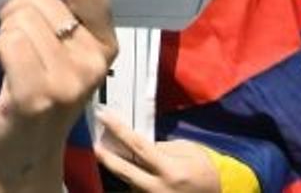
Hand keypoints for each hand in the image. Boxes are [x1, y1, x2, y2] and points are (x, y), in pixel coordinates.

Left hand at [0, 0, 117, 192]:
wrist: (25, 156)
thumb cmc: (37, 91)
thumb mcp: (61, 52)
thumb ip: (60, 14)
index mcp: (105, 44)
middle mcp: (94, 61)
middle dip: (18, 9)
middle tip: (18, 38)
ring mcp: (68, 80)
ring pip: (20, 17)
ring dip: (6, 32)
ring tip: (15, 60)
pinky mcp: (38, 94)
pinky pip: (8, 40)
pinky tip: (5, 70)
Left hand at [95, 110, 219, 192]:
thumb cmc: (206, 169)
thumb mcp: (187, 151)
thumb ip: (161, 148)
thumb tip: (136, 144)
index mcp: (170, 171)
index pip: (137, 146)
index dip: (118, 129)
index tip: (103, 115)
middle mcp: (159, 189)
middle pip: (124, 171)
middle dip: (106, 157)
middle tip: (94, 143)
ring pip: (128, 183)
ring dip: (118, 169)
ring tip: (107, 153)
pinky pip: (136, 190)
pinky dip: (130, 180)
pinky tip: (123, 166)